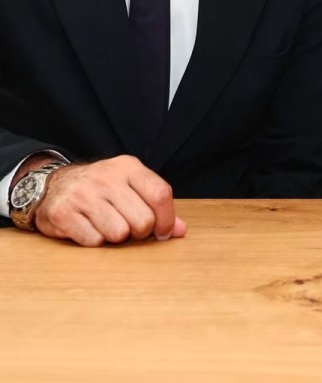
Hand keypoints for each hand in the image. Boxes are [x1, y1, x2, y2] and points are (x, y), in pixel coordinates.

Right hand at [34, 156, 186, 246]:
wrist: (53, 185)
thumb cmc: (101, 189)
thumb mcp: (130, 186)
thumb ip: (156, 206)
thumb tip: (181, 230)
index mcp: (128, 167)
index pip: (160, 193)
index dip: (167, 219)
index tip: (163, 232)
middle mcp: (107, 178)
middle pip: (143, 220)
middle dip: (140, 232)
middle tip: (130, 228)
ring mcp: (84, 195)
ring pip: (119, 234)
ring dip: (116, 238)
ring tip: (108, 226)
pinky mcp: (64, 213)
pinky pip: (94, 241)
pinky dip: (95, 242)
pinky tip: (90, 229)